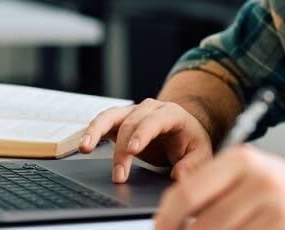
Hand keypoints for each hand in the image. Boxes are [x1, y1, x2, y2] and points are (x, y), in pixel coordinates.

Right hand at [79, 98, 214, 182]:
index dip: (142, 133)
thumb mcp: (201, 154)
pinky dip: (92, 132)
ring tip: (85, 147)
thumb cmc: (190, 142)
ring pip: (111, 116)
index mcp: (171, 113)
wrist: (182, 131)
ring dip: (96, 132)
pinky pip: (103, 122)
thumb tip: (179, 176)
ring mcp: (132, 112)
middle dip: (122, 151)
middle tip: (119, 176)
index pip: (154, 120)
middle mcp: (149, 108)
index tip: (133, 150)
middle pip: (130, 124)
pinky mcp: (120, 120)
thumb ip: (193, 165)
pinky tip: (84, 145)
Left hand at [153, 145, 284, 229]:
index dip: (166, 219)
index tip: (160, 229)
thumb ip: (209, 188)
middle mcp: (259, 181)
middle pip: (201, 225)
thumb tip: (169, 217)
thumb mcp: (246, 173)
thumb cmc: (281, 188)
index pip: (186, 193)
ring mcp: (276, 209)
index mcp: (242, 159)